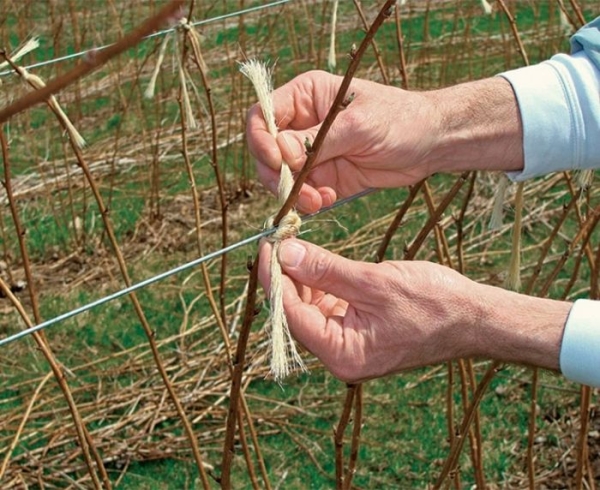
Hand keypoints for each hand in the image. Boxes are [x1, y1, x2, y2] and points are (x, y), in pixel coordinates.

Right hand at [247, 70, 438, 212]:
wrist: (430, 144)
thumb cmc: (400, 119)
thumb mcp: (358, 125)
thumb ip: (318, 140)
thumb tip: (281, 153)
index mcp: (305, 97)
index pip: (262, 115)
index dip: (262, 140)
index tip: (279, 161)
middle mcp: (302, 124)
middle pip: (266, 151)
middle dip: (277, 174)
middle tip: (297, 190)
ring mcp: (311, 153)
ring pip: (281, 177)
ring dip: (294, 192)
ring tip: (318, 201)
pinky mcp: (324, 177)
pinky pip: (302, 193)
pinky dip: (309, 201)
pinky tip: (329, 199)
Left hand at [258, 239, 569, 382]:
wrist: (475, 318)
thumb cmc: (434, 303)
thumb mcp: (374, 282)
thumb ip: (327, 270)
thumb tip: (285, 254)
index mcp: (342, 354)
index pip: (292, 315)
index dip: (275, 279)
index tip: (267, 245)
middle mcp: (341, 354)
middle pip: (297, 313)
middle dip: (287, 276)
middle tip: (279, 240)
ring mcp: (350, 344)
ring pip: (311, 308)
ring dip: (303, 277)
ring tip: (294, 245)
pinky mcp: (359, 331)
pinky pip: (329, 307)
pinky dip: (322, 283)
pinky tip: (316, 261)